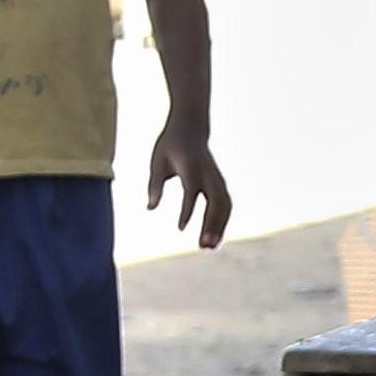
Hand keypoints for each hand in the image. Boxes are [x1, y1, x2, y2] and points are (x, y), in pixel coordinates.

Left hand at [145, 125, 230, 247]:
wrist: (191, 128)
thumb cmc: (170, 146)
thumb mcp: (158, 161)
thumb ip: (154, 184)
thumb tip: (150, 207)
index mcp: (191, 166)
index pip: (191, 192)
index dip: (187, 211)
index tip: (180, 228)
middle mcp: (208, 174)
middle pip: (216, 202)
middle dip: (211, 224)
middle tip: (204, 246)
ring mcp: (217, 179)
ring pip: (224, 206)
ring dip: (219, 227)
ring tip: (209, 248)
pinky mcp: (220, 184)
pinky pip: (226, 206)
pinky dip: (222, 223)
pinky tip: (214, 240)